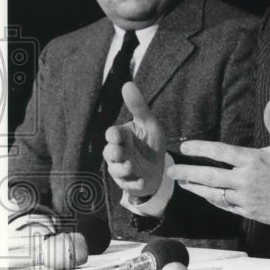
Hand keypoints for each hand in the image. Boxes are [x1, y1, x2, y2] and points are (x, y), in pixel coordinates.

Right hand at [103, 82, 165, 199]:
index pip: (112, 134)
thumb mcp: (149, 123)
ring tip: (130, 166)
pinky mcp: (129, 183)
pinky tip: (142, 181)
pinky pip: (129, 185)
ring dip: (123, 168)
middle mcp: (118, 152)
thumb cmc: (151, 143)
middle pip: (109, 152)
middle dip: (114, 152)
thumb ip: (139, 107)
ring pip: (116, 169)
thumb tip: (127, 84)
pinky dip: (135, 183)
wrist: (160, 167)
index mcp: (122, 137)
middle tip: (119, 151)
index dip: (113, 135)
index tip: (116, 135)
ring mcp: (121, 169)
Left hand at [167, 98, 269, 227]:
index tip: (184, 148)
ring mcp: (246, 197)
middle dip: (187, 172)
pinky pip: (225, 205)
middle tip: (171, 171)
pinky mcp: (249, 211)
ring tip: (182, 183)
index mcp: (253, 160)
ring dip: (196, 188)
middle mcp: (246, 179)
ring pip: (213, 193)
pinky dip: (213, 199)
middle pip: (209, 176)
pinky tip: (205, 195)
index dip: (199, 149)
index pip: (219, 152)